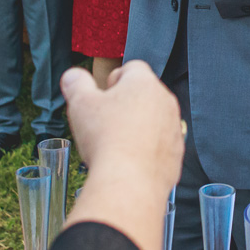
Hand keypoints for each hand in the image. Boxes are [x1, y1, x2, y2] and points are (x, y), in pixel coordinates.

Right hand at [60, 61, 183, 207]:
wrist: (129, 181)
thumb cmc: (105, 138)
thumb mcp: (80, 104)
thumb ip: (76, 84)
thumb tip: (73, 75)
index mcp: (144, 83)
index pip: (132, 68)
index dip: (114, 79)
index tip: (103, 96)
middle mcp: (165, 101)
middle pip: (144, 94)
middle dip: (126, 104)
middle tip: (105, 122)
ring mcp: (174, 126)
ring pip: (154, 120)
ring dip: (138, 127)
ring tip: (116, 143)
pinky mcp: (176, 151)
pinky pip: (160, 144)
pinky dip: (147, 148)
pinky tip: (129, 159)